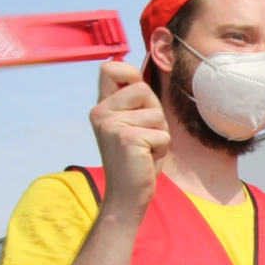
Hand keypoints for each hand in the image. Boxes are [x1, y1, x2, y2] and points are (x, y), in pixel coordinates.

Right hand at [89, 61, 169, 220]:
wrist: (126, 196)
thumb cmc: (136, 160)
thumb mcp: (132, 125)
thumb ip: (135, 103)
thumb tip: (139, 74)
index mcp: (101, 107)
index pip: (110, 68)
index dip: (130, 73)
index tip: (139, 95)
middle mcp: (101, 112)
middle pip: (142, 88)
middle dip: (155, 112)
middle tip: (146, 135)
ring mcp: (112, 125)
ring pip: (156, 113)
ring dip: (160, 133)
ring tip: (146, 149)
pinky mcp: (128, 138)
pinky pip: (162, 134)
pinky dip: (161, 148)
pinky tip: (147, 158)